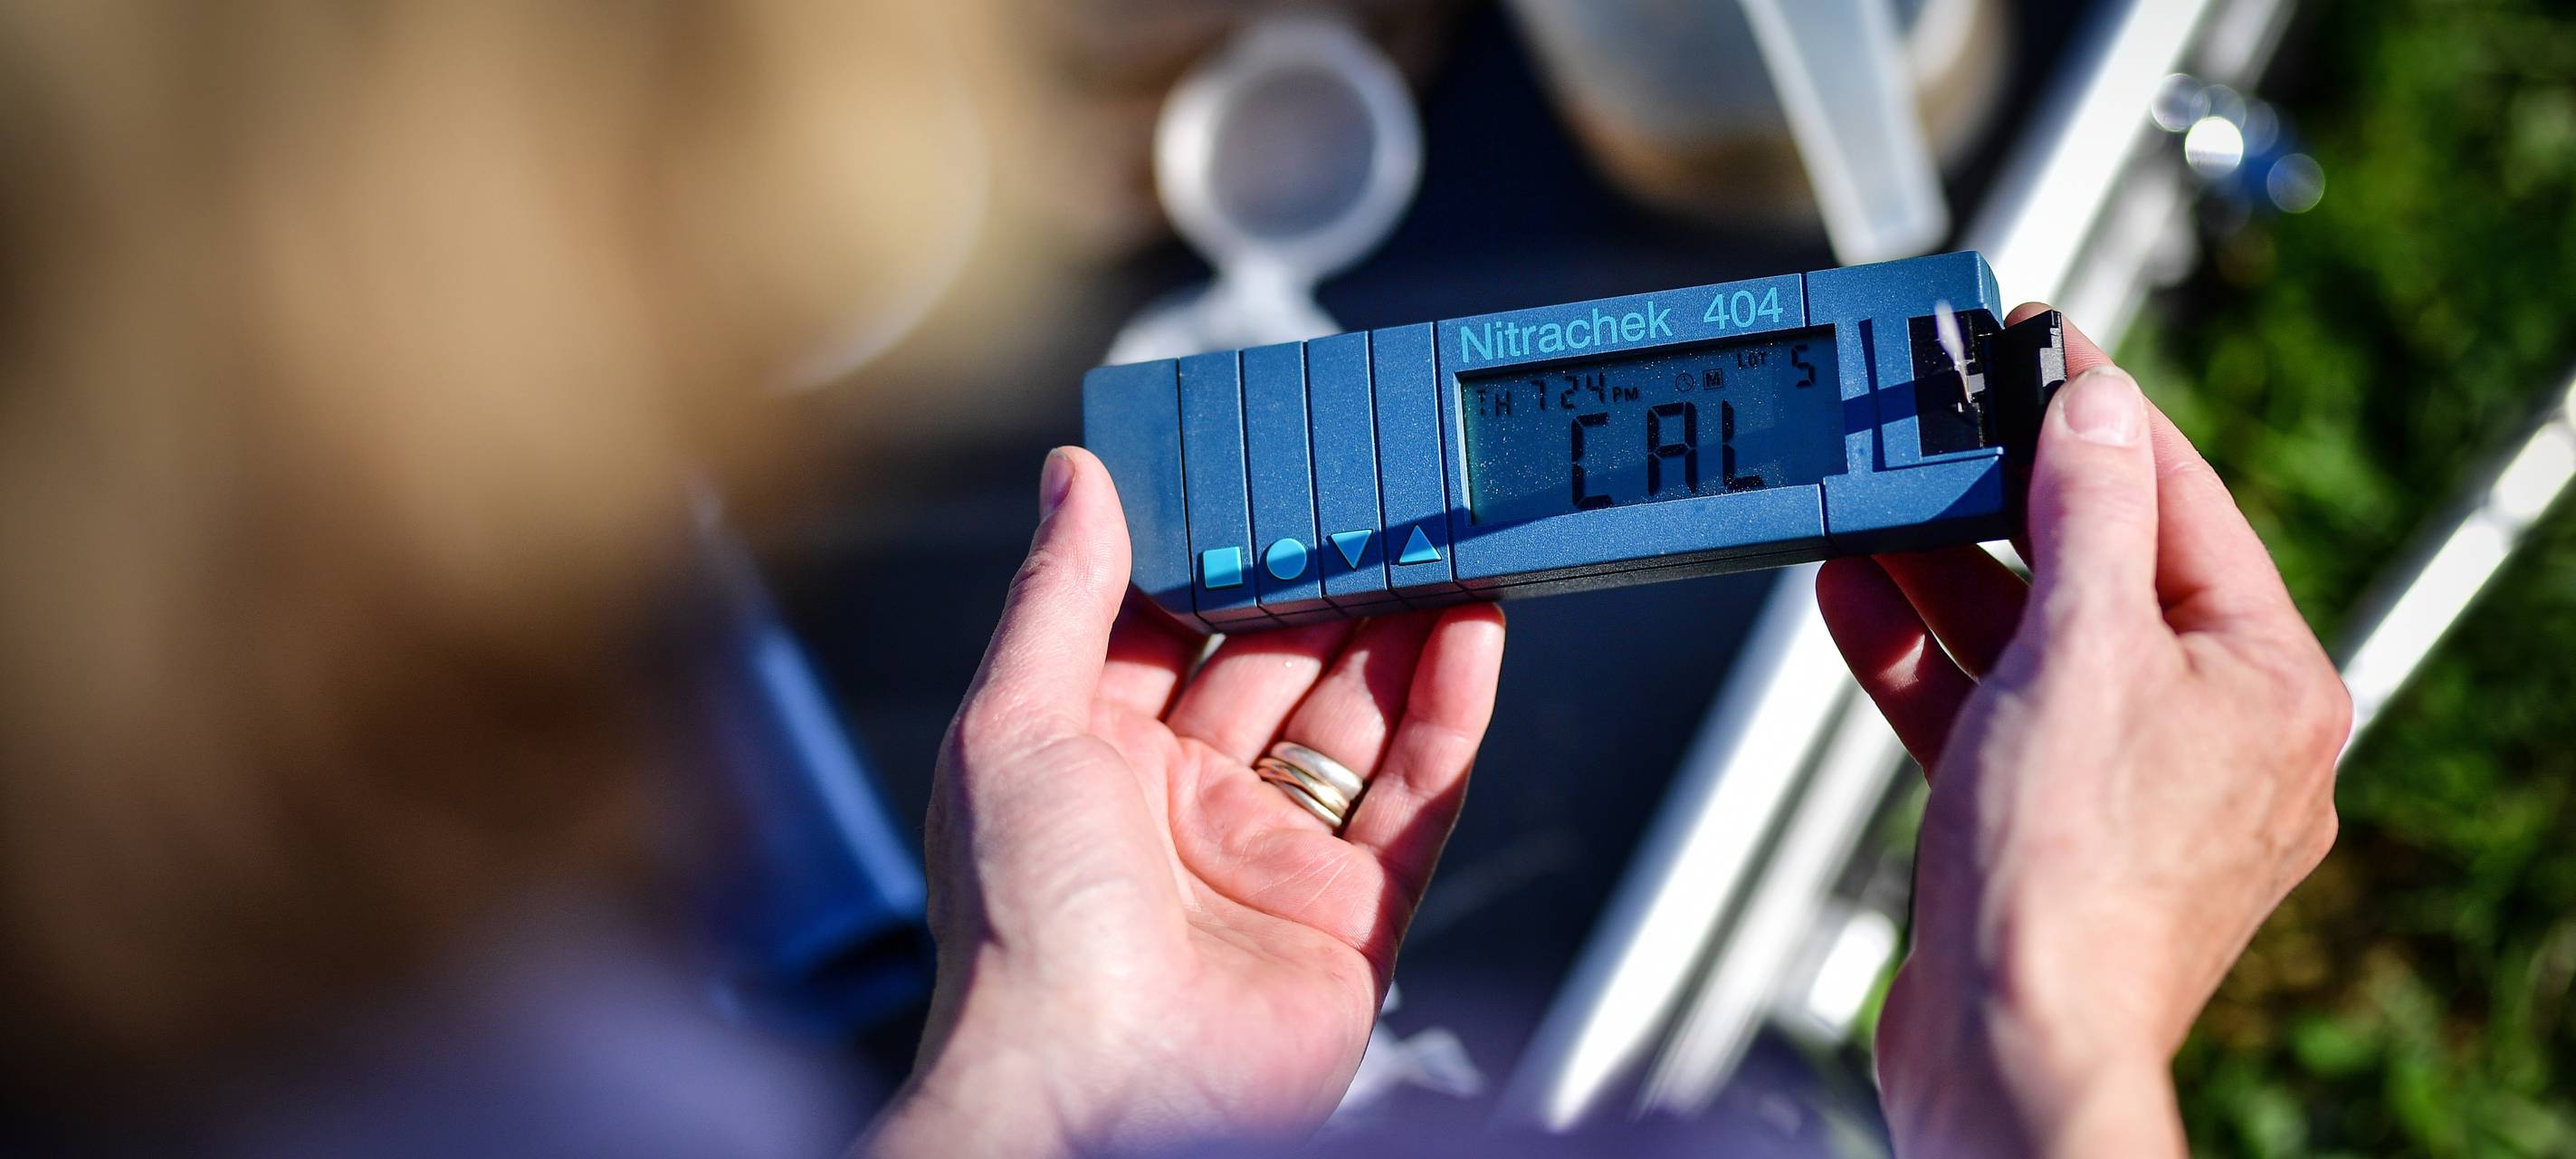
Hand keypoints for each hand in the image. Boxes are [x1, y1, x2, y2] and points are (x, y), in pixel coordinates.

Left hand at [864, 448, 1505, 1157]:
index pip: (1169, 629)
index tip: (1264, 476)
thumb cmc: (1024, 936)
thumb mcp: (1013, 725)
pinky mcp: (1353, 918)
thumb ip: (1059, 596)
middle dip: (1330, 584)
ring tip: (1447, 543)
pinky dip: (1450, 715)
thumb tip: (1074, 479)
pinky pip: (1414, 800)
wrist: (1094, 1094)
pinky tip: (1472, 635)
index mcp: (1089, 761)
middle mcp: (1181, 810)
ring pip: (1357, 722)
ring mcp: (1270, 863)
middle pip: (1278, 667)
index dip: (1220, 553)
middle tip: (1380, 499)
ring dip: (1404, 632)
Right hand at [1816, 307, 2347, 1156]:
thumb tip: (2096, 404)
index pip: (2183, 500)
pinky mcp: (2043, 831)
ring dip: (1942, 576)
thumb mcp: (2079, 648)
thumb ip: (2086, 511)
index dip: (2099, 412)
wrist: (2008, 1051)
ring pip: (2030, 645)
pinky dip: (1921, 662)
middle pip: (2096, 572)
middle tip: (1933, 423)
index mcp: (2266, 682)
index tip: (2037, 343)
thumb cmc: (2067, 881)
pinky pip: (1985, 715)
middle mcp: (2212, 734)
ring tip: (1869, 505)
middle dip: (1998, 500)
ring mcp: (2126, 789)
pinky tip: (1854, 602)